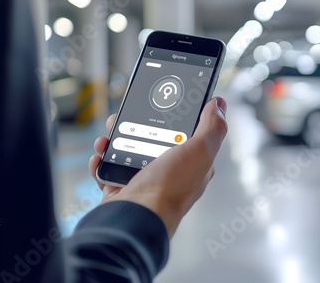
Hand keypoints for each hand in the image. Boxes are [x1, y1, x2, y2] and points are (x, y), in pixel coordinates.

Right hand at [88, 97, 227, 236]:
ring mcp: (145, 180)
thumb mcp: (202, 150)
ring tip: (110, 133)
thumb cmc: (171, 187)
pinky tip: (100, 155)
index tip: (165, 102)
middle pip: (154, 138)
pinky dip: (102, 159)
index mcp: (192, 163)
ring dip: (116, 138)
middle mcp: (170, 172)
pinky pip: (109, 168)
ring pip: (129, 150)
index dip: (177, 116)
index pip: (188, 133)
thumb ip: (212, 126)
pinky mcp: (122, 188)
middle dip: (140, 124)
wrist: (136, 217)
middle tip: (129, 114)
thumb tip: (219, 104)